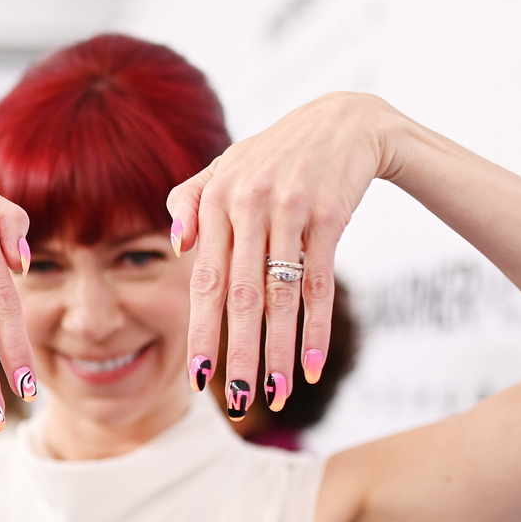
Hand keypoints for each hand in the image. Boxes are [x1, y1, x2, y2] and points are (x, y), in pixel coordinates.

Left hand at [166, 92, 392, 414]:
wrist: (344, 121)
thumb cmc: (276, 154)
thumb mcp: (227, 166)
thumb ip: (191, 201)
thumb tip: (176, 246)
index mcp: (217, 199)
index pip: (205, 281)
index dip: (202, 332)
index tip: (199, 378)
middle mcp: (248, 205)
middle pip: (241, 297)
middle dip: (238, 354)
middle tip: (236, 400)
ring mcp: (290, 210)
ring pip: (280, 296)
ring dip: (278, 351)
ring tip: (277, 394)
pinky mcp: (328, 215)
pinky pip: (319, 282)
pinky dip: (317, 327)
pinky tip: (313, 364)